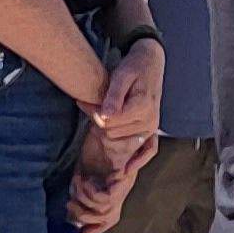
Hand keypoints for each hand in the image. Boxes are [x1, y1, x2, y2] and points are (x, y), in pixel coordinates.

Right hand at [70, 124, 150, 232]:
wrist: (108, 119)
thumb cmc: (98, 142)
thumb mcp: (87, 169)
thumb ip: (82, 188)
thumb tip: (70, 207)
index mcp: (115, 188)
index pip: (111, 217)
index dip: (97, 229)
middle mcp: (121, 187)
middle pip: (109, 217)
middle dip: (87, 217)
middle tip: (71, 204)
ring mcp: (123, 181)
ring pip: (107, 209)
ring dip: (86, 203)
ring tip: (76, 187)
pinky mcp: (120, 173)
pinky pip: (109, 196)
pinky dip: (91, 193)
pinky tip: (80, 179)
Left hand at [93, 35, 164, 158]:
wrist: (151, 64)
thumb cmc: (135, 67)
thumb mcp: (122, 75)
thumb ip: (113, 96)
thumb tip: (105, 116)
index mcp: (143, 107)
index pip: (109, 121)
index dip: (92, 112)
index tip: (82, 101)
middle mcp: (150, 121)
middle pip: (111, 133)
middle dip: (97, 121)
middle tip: (88, 105)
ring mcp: (151, 129)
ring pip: (117, 141)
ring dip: (105, 131)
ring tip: (99, 114)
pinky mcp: (151, 132)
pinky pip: (144, 152)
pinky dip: (135, 160)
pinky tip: (125, 168)